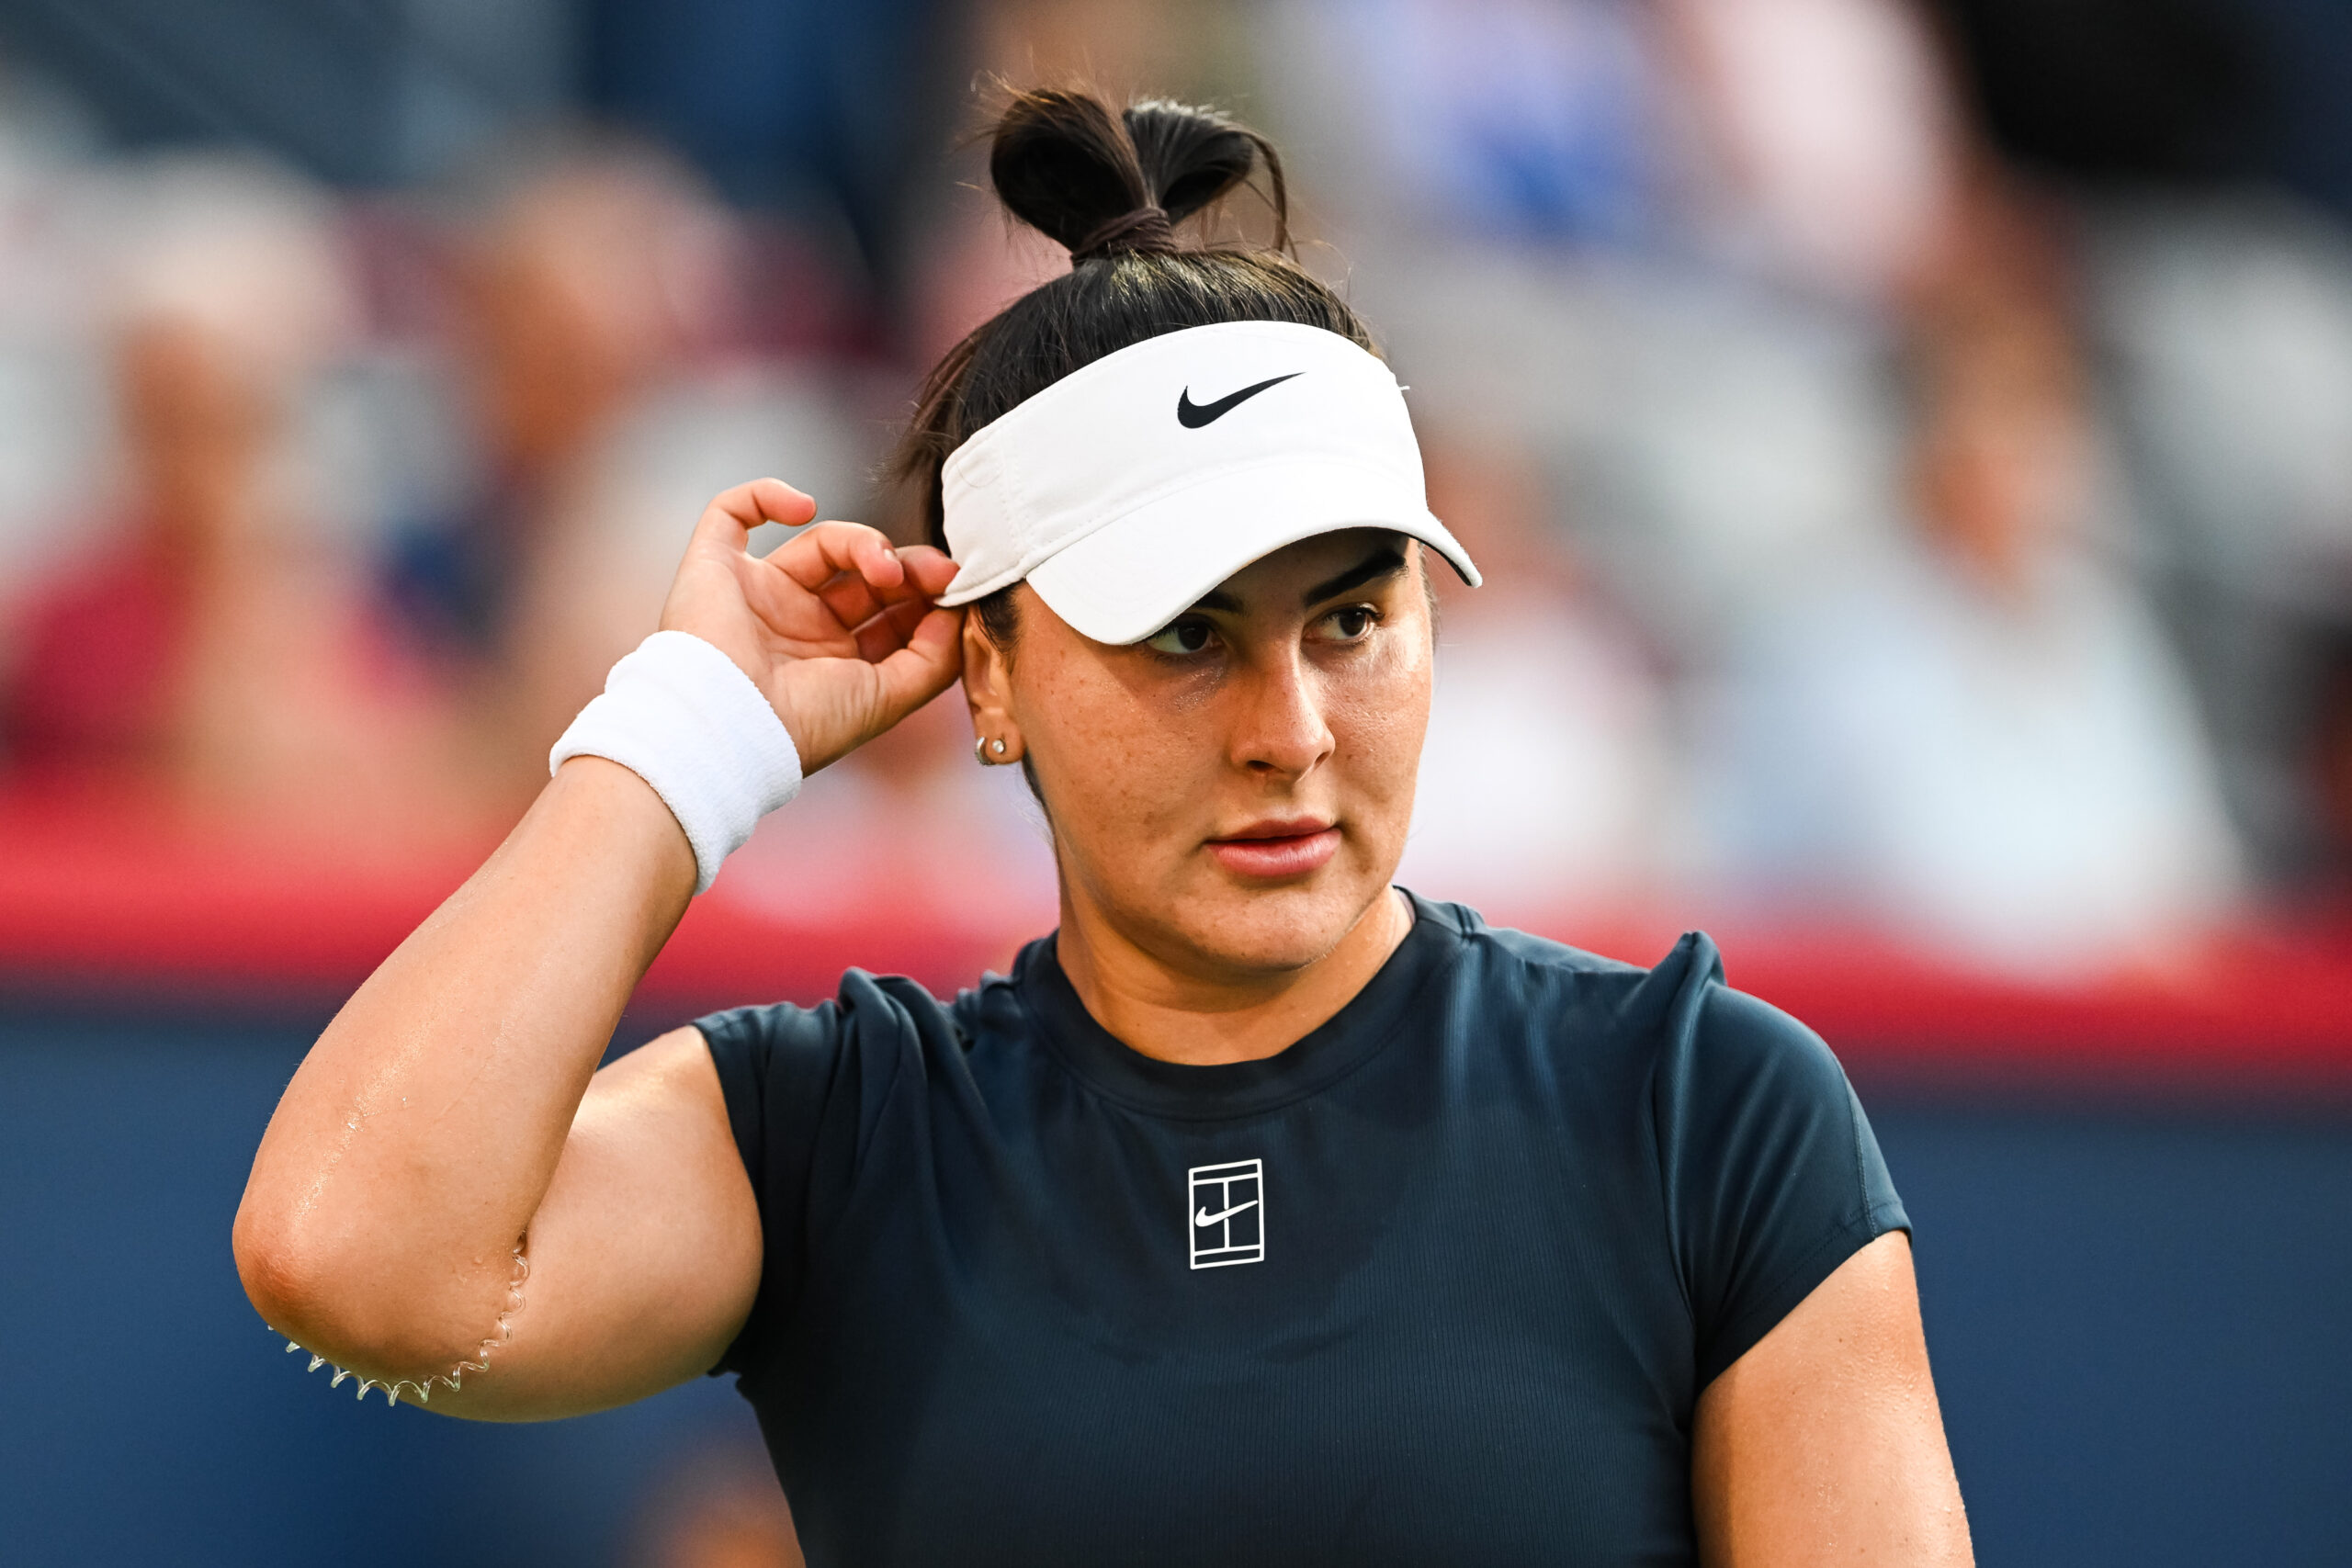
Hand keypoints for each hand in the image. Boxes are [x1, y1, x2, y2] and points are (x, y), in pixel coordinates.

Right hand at [656, 479, 964, 772]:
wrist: (727, 727)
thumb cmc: (803, 724)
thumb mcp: (888, 699)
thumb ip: (932, 660)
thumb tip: (955, 614)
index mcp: (834, 661)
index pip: (888, 613)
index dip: (923, 596)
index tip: (954, 589)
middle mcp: (797, 626)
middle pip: (863, 574)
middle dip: (905, 567)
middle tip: (937, 571)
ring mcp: (757, 595)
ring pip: (821, 542)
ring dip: (863, 541)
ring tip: (883, 568)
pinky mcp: (714, 568)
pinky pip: (731, 512)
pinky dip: (766, 495)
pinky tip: (804, 506)